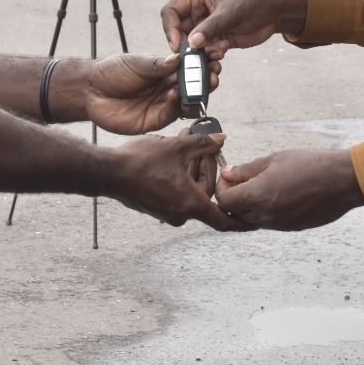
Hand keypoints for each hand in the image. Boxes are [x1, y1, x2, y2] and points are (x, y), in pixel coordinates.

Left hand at [83, 53, 220, 133]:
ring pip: (187, 103)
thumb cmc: (111, 72)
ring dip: (196, 96)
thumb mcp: (136, 63)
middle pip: (194, 87)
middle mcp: (167, 88)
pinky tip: (173, 95)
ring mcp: (162, 104)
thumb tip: (179, 59)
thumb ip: (158, 64)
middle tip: (213, 75)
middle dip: (206, 81)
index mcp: (166, 71)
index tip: (215, 57)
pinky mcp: (155, 120)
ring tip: (201, 86)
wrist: (89, 92)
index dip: (203, 64)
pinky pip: (171, 114)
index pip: (190, 68)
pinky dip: (176, 105)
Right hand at [107, 132, 251, 231]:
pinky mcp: (155, 206)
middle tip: (205, 146)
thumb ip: (203, 144)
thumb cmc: (140, 162)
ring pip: (189, 190)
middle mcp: (179, 213)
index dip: (241, 222)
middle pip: (205, 193)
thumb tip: (221, 139)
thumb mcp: (177, 147)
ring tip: (186, 142)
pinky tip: (173, 153)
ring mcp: (166, 212)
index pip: (223, 220)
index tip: (256, 224)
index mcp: (190, 204)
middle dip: (207, 167)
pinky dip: (179, 175)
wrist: (107, 172)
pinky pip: (175, 191)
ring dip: (191, 167)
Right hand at [160, 0, 308, 56]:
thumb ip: (210, 27)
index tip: (178, 45)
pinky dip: (211, 54)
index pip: (171, 12)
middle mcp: (198, 10)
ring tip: (218, 51)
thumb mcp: (230, 11)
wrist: (276, 9)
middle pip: (179, 31)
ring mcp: (207, 25)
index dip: (170, 29)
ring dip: (201, 51)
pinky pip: (205, 50)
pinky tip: (224, 49)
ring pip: (192, 44)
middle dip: (187, 44)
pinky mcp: (217, 37)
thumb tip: (192, 43)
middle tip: (197, 54)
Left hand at [214, 148, 363, 230]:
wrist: (343, 181)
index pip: (224, 201)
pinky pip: (267, 223)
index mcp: (258, 196)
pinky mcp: (291, 228)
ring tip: (260, 185)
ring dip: (248, 205)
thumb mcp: (274, 160)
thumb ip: (247, 170)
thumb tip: (228, 173)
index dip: (221, 188)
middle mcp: (266, 215)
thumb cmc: (311, 165)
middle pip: (234, 213)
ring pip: (250, 220)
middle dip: (232, 197)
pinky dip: (264, 211)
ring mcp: (279, 225)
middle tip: (241, 179)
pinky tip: (276, 194)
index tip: (229, 177)